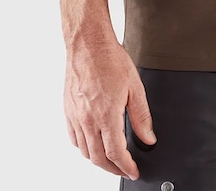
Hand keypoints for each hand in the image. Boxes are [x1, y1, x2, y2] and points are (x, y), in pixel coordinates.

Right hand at [64, 35, 156, 179]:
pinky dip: (84, 148)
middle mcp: (88, 119)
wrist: (88, 44)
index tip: (133, 171)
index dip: (126, 167)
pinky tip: (92, 145)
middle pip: (99, 158)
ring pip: (85, 151)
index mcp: (106, 115)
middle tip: (124, 169)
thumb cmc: (110, 60)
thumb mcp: (135, 87)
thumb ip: (141, 116)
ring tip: (111, 160)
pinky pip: (74, 138)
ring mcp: (75, 116)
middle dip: (113, 169)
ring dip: (99, 160)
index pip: (116, 153)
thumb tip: (148, 137)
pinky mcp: (68, 110)